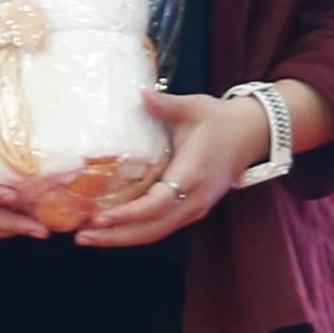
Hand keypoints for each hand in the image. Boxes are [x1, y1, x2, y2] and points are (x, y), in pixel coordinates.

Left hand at [73, 89, 274, 250]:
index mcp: (192, 174)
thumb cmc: (220, 120)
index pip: (157, 204)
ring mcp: (194, 208)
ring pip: (155, 233)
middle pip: (152, 229)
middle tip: (82, 237)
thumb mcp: (194, 108)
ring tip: (88, 238)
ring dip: (122, 238)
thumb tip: (142, 94)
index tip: (101, 216)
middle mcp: (194, 199)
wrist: (252, 135)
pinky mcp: (191, 210)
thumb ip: (166, 105)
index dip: (129, 214)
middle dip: (116, 236)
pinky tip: (111, 230)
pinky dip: (134, 231)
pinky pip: (160, 227)